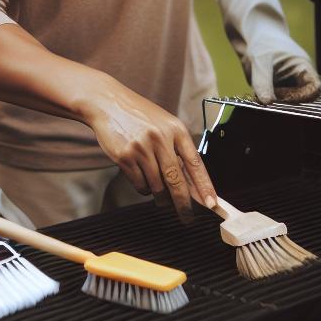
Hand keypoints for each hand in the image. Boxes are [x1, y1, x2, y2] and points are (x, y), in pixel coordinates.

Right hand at [80, 79, 216, 219]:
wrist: (108, 103)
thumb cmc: (139, 117)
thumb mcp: (164, 127)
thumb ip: (178, 151)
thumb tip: (191, 185)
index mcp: (176, 130)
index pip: (195, 163)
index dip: (205, 185)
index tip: (212, 203)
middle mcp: (160, 138)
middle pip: (176, 180)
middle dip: (183, 204)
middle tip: (187, 217)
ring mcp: (142, 148)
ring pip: (157, 186)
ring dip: (159, 195)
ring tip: (157, 187)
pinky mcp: (125, 157)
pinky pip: (140, 184)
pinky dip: (143, 187)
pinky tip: (140, 175)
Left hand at [216, 0, 320, 103]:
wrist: (252, 37)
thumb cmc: (262, 43)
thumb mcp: (260, 61)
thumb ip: (263, 82)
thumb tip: (267, 102)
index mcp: (303, 68)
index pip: (314, 89)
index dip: (303, 97)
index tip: (286, 98)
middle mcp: (299, 79)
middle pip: (301, 99)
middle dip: (286, 102)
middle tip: (269, 97)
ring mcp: (288, 85)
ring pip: (285, 102)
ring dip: (274, 100)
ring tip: (262, 89)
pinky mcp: (277, 90)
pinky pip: (274, 100)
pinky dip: (266, 98)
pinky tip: (258, 89)